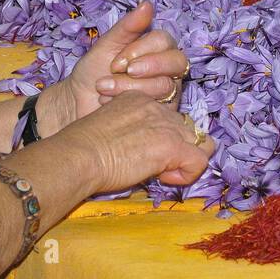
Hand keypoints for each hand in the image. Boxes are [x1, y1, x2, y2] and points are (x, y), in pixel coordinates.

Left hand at [42, 1, 189, 133]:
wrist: (77, 102)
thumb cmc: (93, 71)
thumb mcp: (107, 44)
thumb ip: (128, 26)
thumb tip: (148, 4)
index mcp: (154, 48)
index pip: (164, 40)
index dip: (142, 49)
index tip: (116, 61)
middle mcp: (165, 69)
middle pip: (177, 61)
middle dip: (149, 66)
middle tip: (124, 72)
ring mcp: (166, 92)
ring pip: (165, 85)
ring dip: (132, 87)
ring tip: (104, 90)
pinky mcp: (162, 114)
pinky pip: (161, 108)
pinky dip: (134, 104)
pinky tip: (110, 103)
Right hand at [59, 91, 214, 192]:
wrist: (79, 155)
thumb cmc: (82, 150)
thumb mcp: (109, 130)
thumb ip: (129, 133)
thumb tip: (139, 154)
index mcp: (139, 99)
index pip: (167, 117)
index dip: (162, 138)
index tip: (142, 154)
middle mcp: (157, 107)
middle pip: (187, 127)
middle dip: (178, 149)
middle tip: (155, 167)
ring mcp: (167, 125)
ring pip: (200, 141)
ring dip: (185, 160)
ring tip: (163, 173)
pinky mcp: (172, 145)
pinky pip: (199, 160)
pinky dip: (187, 174)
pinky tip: (164, 179)